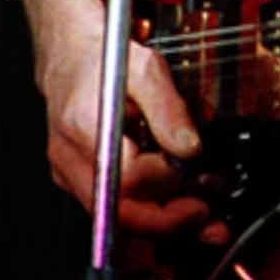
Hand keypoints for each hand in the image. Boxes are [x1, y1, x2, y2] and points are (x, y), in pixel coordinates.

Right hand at [34, 0, 230, 244]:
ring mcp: (73, 176)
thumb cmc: (105, 57)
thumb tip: (189, 149)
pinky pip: (117, 211)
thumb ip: (169, 109)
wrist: (71, 54)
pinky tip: (182, 208)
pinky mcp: (84, 181)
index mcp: (84, 128)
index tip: (194, 165)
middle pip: (119, 215)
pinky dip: (152, 215)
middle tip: (208, 209)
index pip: (127, 178)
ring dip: (167, 225)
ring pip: (119, 222)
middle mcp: (71, 160)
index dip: (167, 179)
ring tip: (207, 214)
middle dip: (171, 221)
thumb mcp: (146, 68)